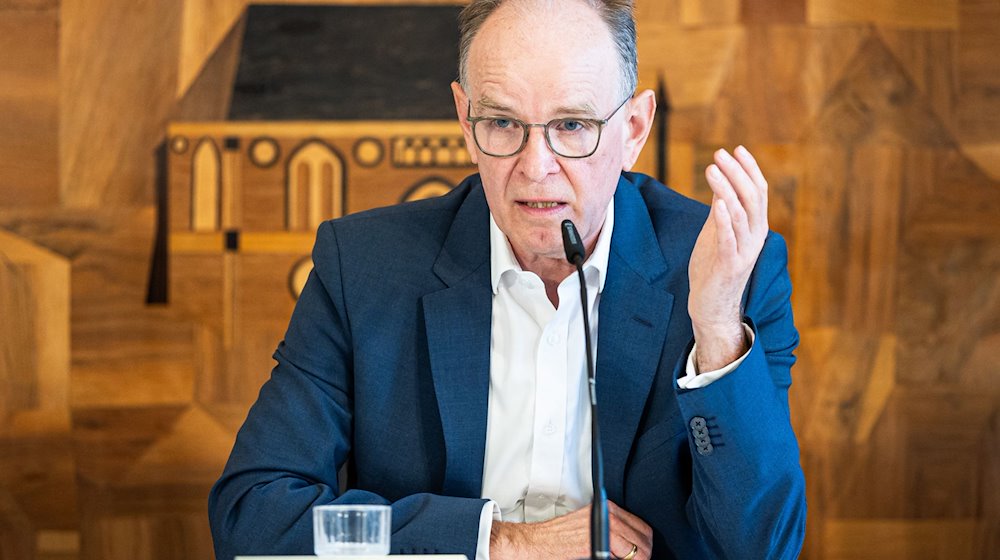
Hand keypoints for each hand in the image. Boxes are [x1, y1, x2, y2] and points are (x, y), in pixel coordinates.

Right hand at [490, 501, 652, 559]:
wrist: (537, 542)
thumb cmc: (559, 536)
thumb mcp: (589, 523)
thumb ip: (612, 529)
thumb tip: (631, 546)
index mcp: (607, 508)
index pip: (641, 527)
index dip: (644, 544)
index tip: (641, 553)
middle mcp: (609, 516)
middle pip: (644, 538)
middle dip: (644, 554)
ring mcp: (605, 530)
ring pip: (638, 550)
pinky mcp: (598, 545)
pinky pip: (622, 559)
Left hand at [688, 146, 768, 371]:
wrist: (711, 305)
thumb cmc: (713, 266)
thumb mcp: (717, 231)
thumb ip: (721, 207)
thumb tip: (720, 178)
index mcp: (755, 227)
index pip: (758, 191)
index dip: (749, 169)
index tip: (736, 148)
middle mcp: (755, 237)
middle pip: (752, 198)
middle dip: (737, 173)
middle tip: (720, 153)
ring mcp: (744, 252)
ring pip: (741, 214)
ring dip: (726, 189)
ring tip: (712, 169)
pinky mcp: (730, 265)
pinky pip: (729, 239)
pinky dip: (724, 219)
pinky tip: (716, 202)